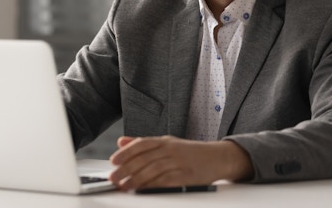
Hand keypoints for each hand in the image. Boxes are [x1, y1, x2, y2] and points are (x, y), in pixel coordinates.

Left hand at [108, 135, 252, 190]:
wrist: (218, 157)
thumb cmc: (191, 152)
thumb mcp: (167, 143)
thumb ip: (144, 143)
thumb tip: (121, 142)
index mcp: (165, 141)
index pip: (141, 144)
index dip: (126, 152)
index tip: (114, 161)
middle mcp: (171, 150)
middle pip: (144, 159)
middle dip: (126, 169)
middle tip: (114, 177)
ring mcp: (179, 163)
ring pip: (154, 170)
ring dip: (136, 179)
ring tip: (124, 186)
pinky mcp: (187, 176)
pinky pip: (167, 181)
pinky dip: (154, 186)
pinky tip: (144, 190)